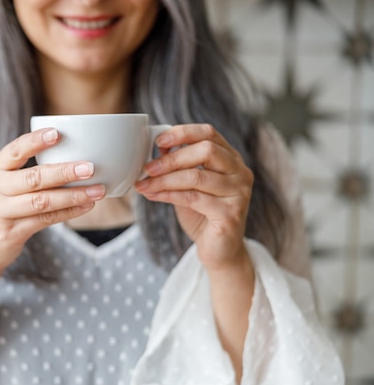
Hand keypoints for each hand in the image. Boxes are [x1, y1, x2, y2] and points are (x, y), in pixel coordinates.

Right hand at [0, 128, 105, 278]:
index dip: (36, 141)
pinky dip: (69, 212)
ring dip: (73, 195)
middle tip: (91, 167)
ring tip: (97, 190)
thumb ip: (24, 171)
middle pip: (34, 177)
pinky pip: (45, 220)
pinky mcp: (11, 233)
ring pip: (43, 201)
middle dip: (64, 171)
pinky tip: (86, 206)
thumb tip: (71, 155)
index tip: (58, 133)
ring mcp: (1, 212)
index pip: (15, 150)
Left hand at [134, 124, 253, 274]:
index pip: (209, 134)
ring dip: (164, 180)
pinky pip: (193, 198)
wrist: (219, 251)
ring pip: (196, 176)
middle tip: (148, 168)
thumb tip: (159, 147)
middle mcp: (240, 173)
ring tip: (144, 185)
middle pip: (206, 151)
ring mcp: (238, 193)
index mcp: (231, 159)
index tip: (158, 140)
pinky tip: (152, 196)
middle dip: (172, 158)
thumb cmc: (202, 215)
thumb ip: (179, 166)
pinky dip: (168, 195)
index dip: (183, 133)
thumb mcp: (189, 185)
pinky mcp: (230, 214)